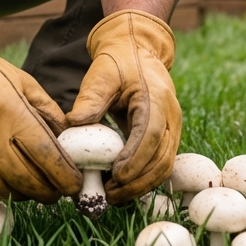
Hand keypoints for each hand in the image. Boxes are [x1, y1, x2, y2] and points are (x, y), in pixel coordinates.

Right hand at [0, 10, 81, 202]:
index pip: (47, 157)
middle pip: (28, 181)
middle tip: (56, 191)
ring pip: (4, 192)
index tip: (73, 185)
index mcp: (12, 114)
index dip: (65, 177)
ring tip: (30, 186)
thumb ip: (49, 112)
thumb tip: (70, 141)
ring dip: (23, 194)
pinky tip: (4, 182)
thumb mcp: (26, 84)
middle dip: (48, 192)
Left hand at [67, 9, 180, 204]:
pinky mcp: (166, 136)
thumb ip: (91, 98)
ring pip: (164, 166)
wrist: (136, 50)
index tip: (115, 176)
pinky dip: (143, 179)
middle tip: (109, 194)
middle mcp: (170, 116)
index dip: (135, 158)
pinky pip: (160, 163)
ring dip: (141, 185)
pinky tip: (121, 187)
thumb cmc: (117, 62)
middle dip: (137, 181)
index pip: (151, 134)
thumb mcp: (101, 74)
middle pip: (161, 158)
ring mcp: (172, 127)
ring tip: (112, 195)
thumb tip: (73, 124)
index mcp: (156, 98)